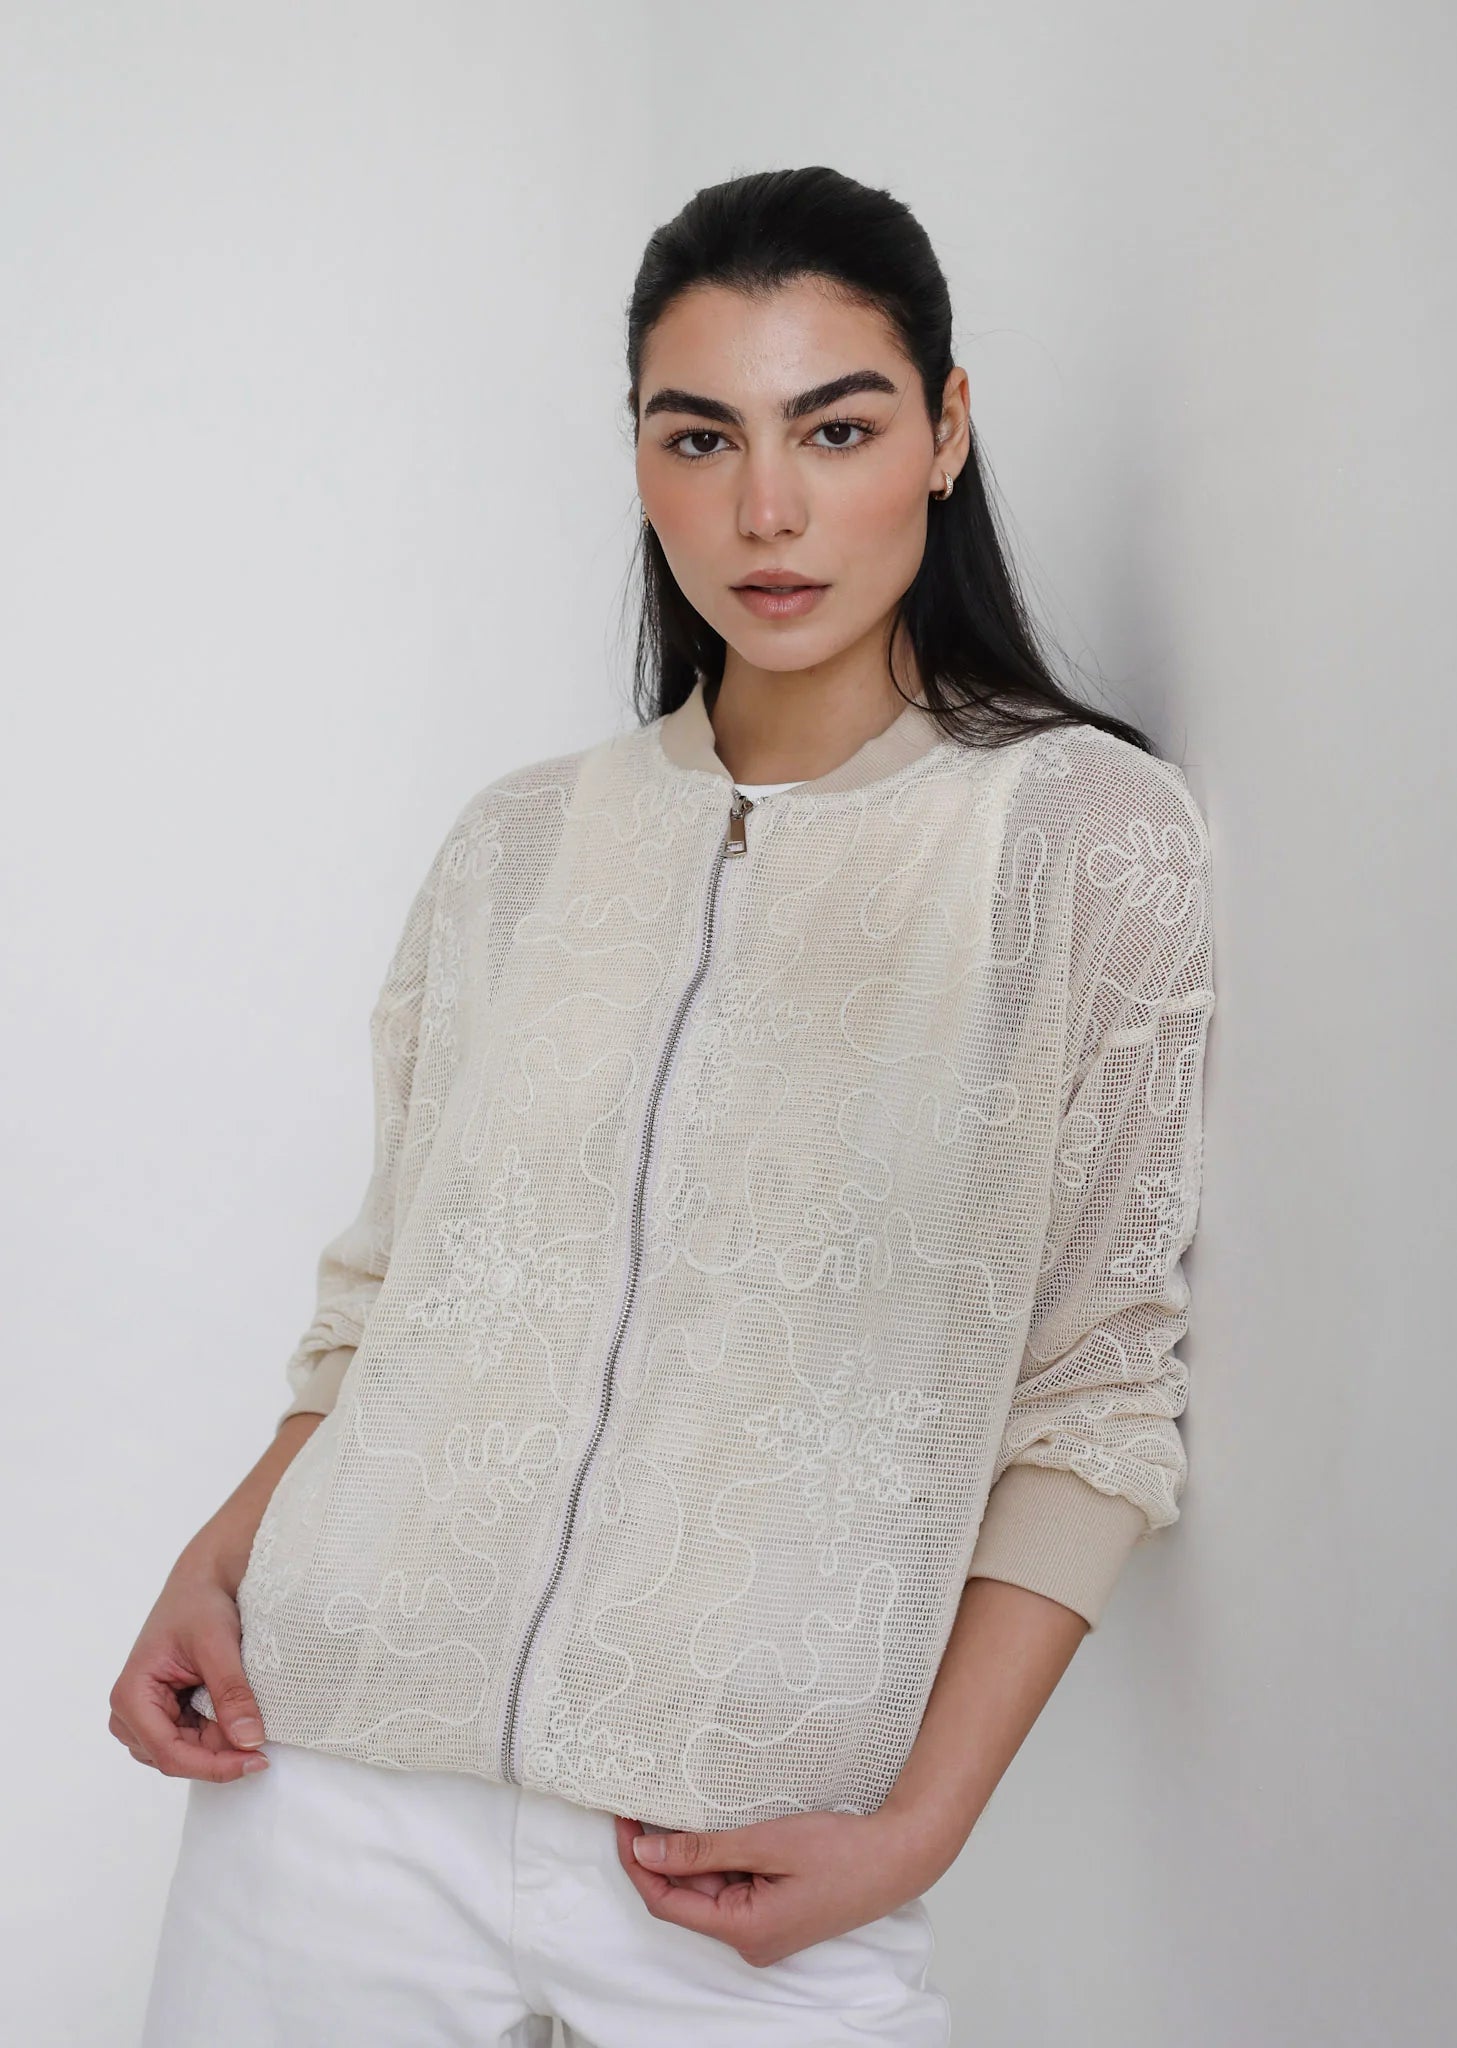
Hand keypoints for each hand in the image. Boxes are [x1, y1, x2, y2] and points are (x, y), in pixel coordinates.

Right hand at [108, 1548, 271, 1781]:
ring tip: (247, 1718)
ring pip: (183, 1754)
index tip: (256, 1761)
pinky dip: (216, 1734)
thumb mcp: (218, 1645)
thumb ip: (232, 1694)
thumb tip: (249, 1741)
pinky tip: (236, 1716)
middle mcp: (129, 1713)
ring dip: (218, 1745)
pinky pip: (189, 1740)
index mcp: (131, 1695)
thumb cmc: (201, 1605)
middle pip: (175, 1758)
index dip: (214, 1765)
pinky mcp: (162, 1714)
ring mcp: (144, 1716)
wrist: (201, 1582)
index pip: (169, 1752)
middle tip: (263, 1744)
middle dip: (219, 1755)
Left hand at [612, 1807, 944, 1966]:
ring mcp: (765, 1928)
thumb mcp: (765, 1842)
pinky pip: (734, 1885)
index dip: (638, 1863)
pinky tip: (714, 1825)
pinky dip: (719, 1857)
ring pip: (709, 1889)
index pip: (667, 1902)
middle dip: (663, 1853)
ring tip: (678, 1807)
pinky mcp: (778, 1911)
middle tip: (643, 1804)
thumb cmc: (844, 1852)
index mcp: (744, 1931)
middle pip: (686, 1897)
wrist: (900, 1856)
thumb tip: (645, 1851)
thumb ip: (702, 1850)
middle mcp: (750, 1939)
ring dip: (693, 1853)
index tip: (623, 1823)